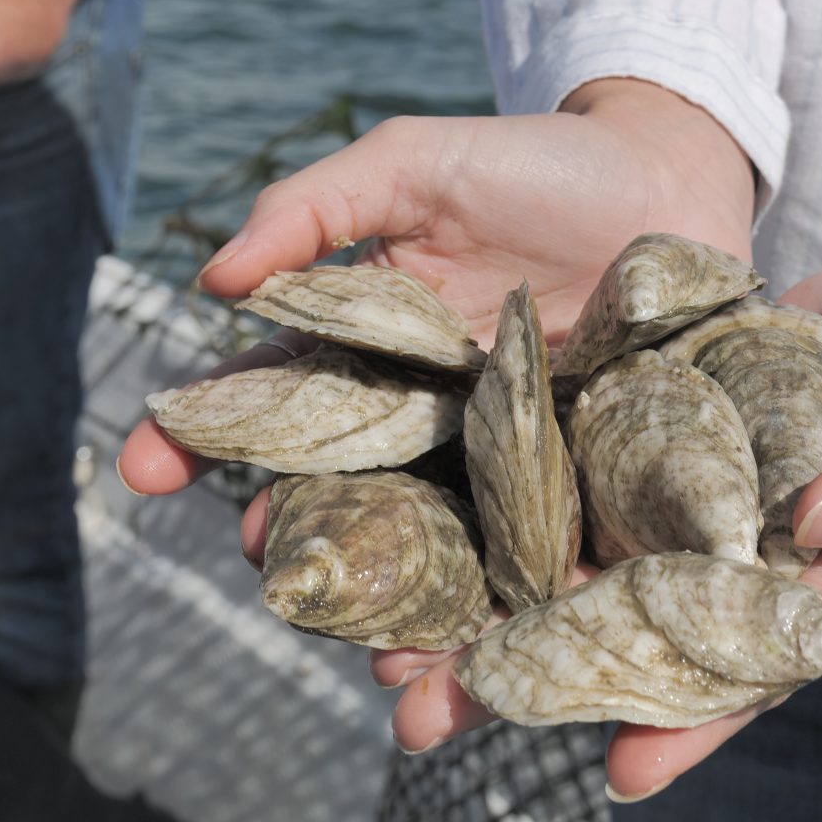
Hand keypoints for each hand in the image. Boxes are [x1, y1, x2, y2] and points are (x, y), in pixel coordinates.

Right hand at [120, 82, 821, 793]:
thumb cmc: (537, 162)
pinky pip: (538, 566)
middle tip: (272, 576)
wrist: (677, 182)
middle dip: (299, 547)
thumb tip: (213, 276)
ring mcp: (498, 464)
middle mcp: (422, 420)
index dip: (201, 435)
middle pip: (342, 498)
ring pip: (429, 553)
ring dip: (396, 615)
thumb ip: (313, 207)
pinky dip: (509, 619)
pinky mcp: (581, 493)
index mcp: (366, 349)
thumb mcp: (413, 162)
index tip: (144, 466)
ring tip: (375, 659)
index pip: (268, 400)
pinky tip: (487, 658)